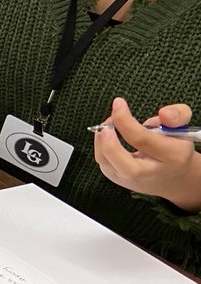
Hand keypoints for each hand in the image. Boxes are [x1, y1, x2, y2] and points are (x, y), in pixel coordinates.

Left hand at [94, 97, 200, 211]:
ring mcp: (131, 179)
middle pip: (122, 162)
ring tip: (109, 124)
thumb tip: (164, 113)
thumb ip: (178, 115)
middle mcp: (150, 172)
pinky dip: (101, 145)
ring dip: (101, 140)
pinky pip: (103, 162)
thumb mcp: (182, 128)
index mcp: (172, 156)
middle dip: (109, 140)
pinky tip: (108, 134)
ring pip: (106, 161)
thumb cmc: (175, 148)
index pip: (142, 139)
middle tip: (108, 121)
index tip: (118, 103)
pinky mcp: (118, 180)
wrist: (173, 177)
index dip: (125, 120)